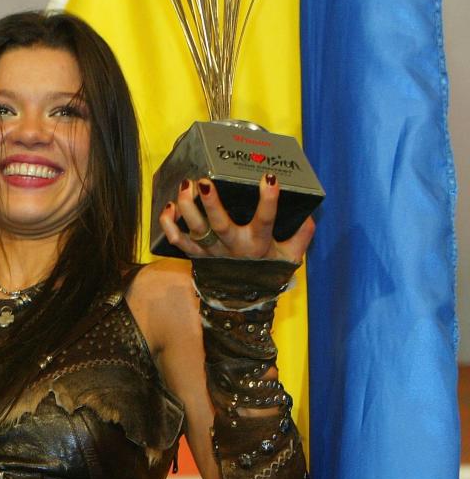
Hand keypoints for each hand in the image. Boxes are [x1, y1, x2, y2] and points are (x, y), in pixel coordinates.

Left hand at [158, 174, 314, 262]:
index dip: (268, 200)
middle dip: (211, 203)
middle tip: (204, 181)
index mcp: (257, 244)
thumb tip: (309, 216)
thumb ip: (301, 237)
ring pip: (195, 230)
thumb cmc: (266, 271)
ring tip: (186, 185)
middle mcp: (232, 247)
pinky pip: (177, 240)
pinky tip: (169, 205)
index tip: (270, 178)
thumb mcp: (289, 257)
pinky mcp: (195, 254)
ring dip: (186, 207)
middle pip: (219, 225)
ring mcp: (210, 252)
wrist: (243, 299)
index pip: (265, 221)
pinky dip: (168, 224)